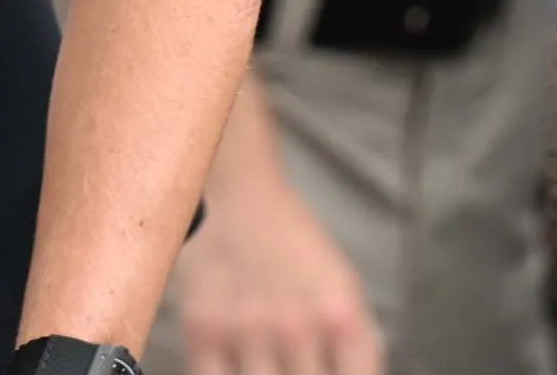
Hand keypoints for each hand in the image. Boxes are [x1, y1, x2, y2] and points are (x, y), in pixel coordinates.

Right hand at [166, 160, 382, 374]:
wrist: (239, 199)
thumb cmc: (295, 248)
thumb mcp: (343, 288)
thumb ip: (354, 345)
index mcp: (339, 316)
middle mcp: (295, 327)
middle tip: (293, 366)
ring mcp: (246, 331)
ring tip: (268, 363)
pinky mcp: (202, 332)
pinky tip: (238, 367)